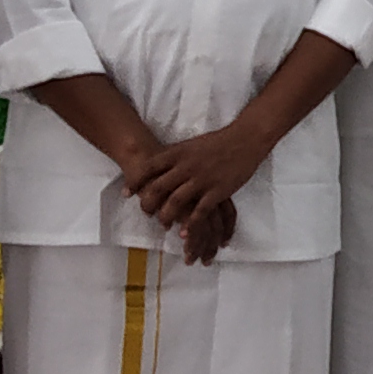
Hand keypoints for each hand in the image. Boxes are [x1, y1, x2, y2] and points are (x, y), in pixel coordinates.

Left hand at [130, 120, 277, 263]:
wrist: (246, 139)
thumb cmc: (218, 142)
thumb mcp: (191, 144)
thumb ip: (176, 156)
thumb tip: (159, 166)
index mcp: (179, 153)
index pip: (150, 168)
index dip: (136, 181)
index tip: (126, 193)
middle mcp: (187, 166)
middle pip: (159, 188)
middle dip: (148, 204)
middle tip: (145, 213)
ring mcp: (202, 179)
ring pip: (176, 202)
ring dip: (166, 216)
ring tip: (163, 225)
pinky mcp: (217, 191)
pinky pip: (199, 212)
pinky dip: (189, 224)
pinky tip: (183, 234)